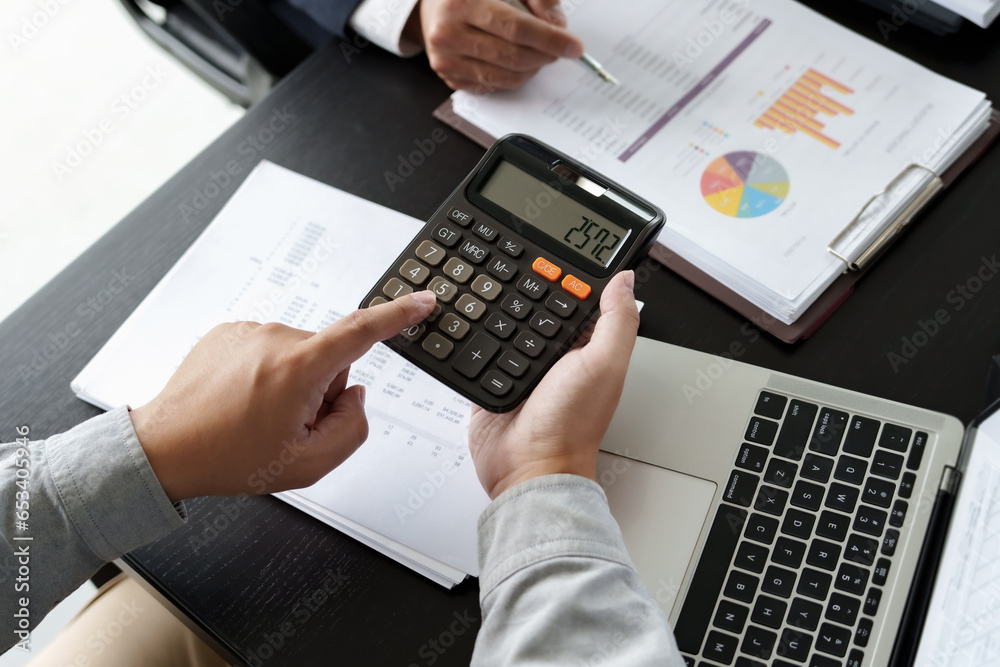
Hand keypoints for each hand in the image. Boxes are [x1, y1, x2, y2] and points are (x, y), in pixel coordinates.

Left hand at [130, 292, 436, 501]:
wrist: (164, 448)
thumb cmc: (228, 457)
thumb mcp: (309, 464)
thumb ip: (353, 428)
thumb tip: (355, 394)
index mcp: (299, 368)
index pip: (363, 331)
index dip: (400, 315)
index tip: (423, 300)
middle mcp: (275, 339)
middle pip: (330, 358)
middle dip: (320, 390)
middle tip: (287, 425)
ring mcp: (250, 331)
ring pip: (300, 355)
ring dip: (291, 383)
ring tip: (255, 416)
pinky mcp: (230, 332)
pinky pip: (270, 349)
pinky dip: (265, 373)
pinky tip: (241, 400)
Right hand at [405, 0, 583, 90]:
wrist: (432, 2)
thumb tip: (557, 25)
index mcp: (460, 2)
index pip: (516, 28)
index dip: (549, 39)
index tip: (573, 46)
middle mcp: (447, 33)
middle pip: (512, 56)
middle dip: (544, 56)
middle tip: (560, 50)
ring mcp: (445, 59)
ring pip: (504, 76)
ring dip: (532, 68)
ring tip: (540, 54)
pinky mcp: (448, 76)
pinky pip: (492, 86)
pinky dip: (513, 77)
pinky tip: (518, 62)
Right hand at [468, 271, 638, 498]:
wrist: (528, 470)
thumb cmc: (570, 427)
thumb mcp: (604, 364)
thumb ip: (616, 321)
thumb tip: (625, 279)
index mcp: (587, 350)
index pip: (579, 302)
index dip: (570, 277)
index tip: (554, 250)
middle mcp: (556, 359)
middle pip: (539, 310)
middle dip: (525, 288)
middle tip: (507, 255)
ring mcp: (521, 369)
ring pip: (507, 326)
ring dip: (496, 308)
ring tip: (483, 277)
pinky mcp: (490, 381)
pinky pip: (479, 351)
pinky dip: (473, 335)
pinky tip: (467, 316)